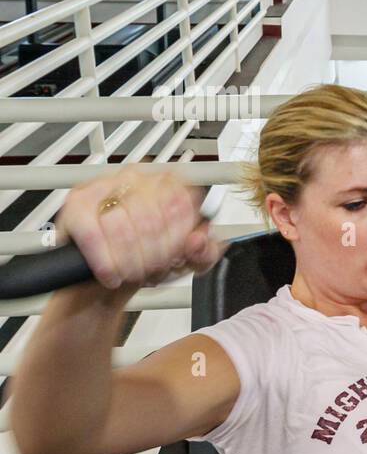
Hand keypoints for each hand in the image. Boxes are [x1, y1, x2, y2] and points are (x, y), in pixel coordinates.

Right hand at [54, 163, 227, 289]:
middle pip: (151, 220)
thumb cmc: (149, 260)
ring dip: (128, 261)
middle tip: (150, 271)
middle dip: (153, 256)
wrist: (111, 275)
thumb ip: (204, 252)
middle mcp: (137, 177)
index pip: (181, 206)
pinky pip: (92, 234)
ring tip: (131, 273)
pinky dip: (103, 261)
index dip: (178, 241)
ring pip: (121, 227)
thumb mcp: (186, 260)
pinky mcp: (76, 203)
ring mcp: (104, 186)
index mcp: (170, 183)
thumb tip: (198, 240)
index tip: (175, 259)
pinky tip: (110, 274)